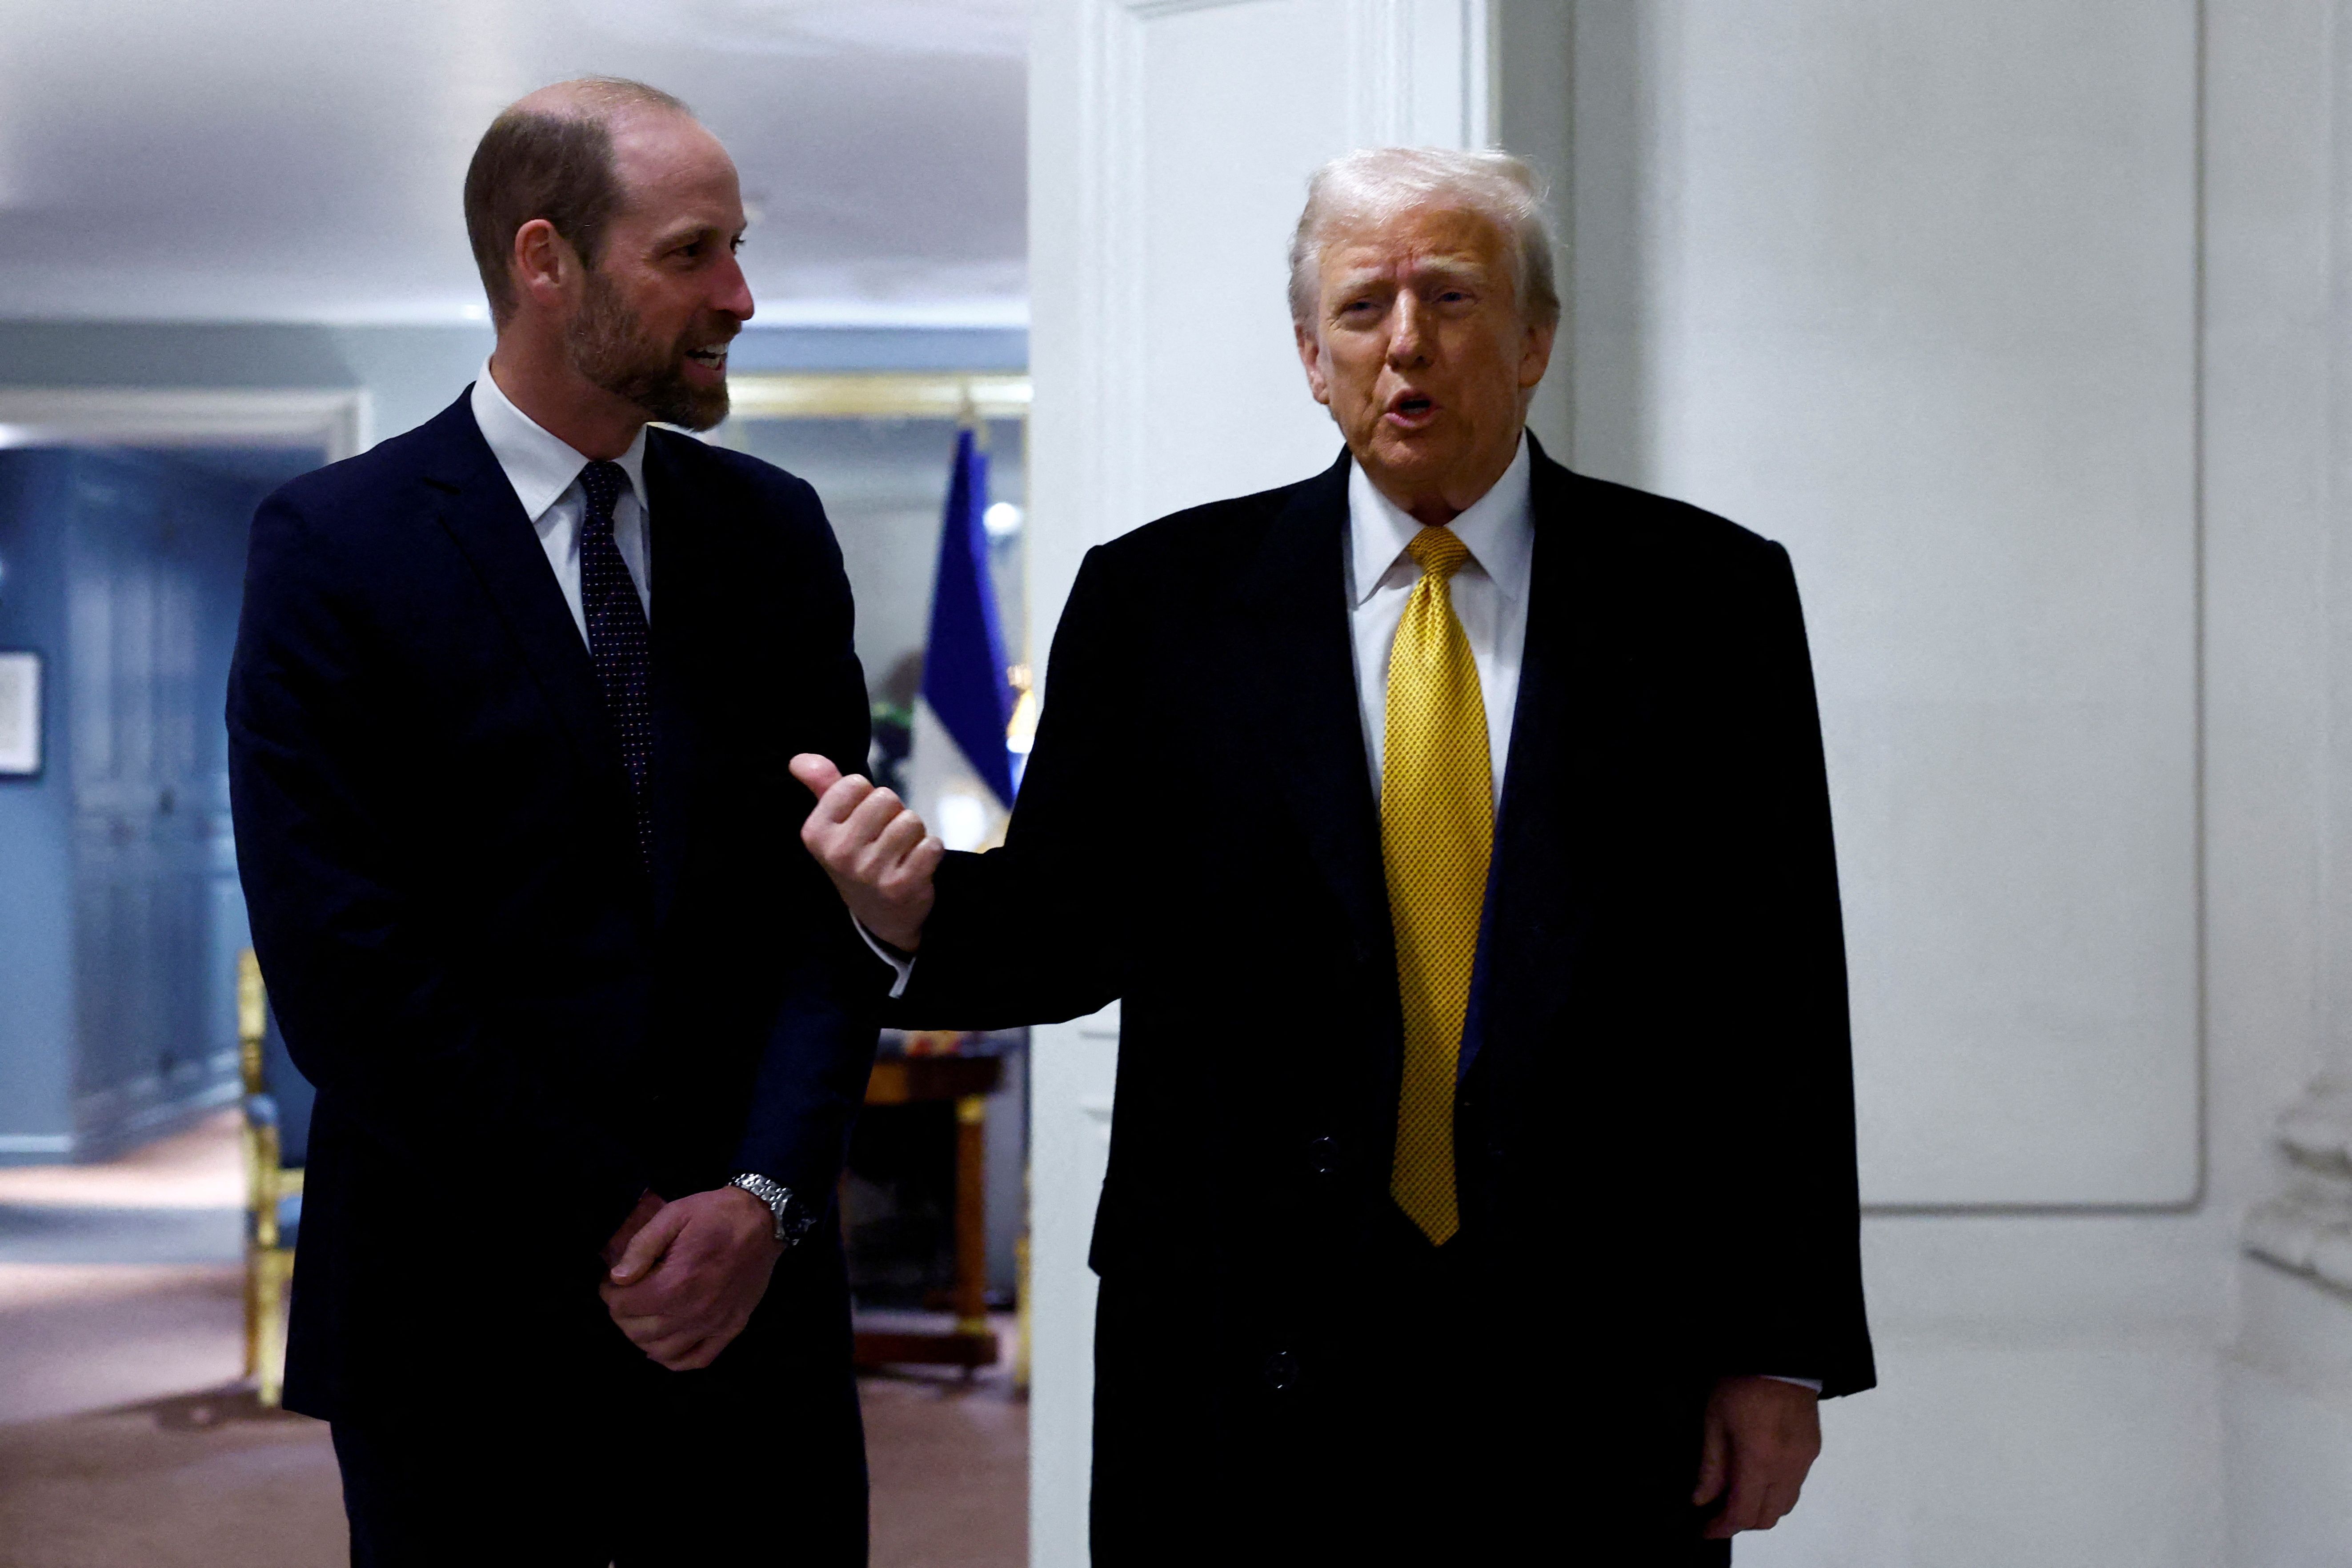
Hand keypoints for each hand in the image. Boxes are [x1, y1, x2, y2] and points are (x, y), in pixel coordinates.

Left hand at [599, 1186, 783, 1370]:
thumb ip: (642, 1246)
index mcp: (678, 1281)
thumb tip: (617, 1277)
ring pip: (661, 1351)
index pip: (624, 1306)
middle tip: (624, 1296)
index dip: (610, 1294)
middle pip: (638, 1331)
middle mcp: (695, 1310)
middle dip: (622, 1314)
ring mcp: (715, 1324)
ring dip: (642, 1337)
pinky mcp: (732, 1328)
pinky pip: (696, 1360)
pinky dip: (674, 1358)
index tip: (612, 1282)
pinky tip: (665, 1341)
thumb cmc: (716, 1214)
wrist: (763, 1220)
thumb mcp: (674, 1215)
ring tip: (642, 1316)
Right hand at [788, 753, 942, 951]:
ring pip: (910, 820)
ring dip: (913, 832)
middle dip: (893, 812)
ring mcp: (870, 872)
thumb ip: (822, 785)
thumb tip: (799, 759)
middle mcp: (839, 853)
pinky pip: (931, 845)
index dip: (867, 795)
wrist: (879, 913)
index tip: (862, 819)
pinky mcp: (901, 886)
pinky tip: (916, 864)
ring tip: (900, 851)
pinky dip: (930, 850)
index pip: (854, 783)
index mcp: (816, 833)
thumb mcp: (834, 822)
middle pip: (886, 798)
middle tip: (884, 836)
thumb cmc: (859, 854)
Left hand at [1693, 1376, 1821, 1538]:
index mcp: (1759, 1461)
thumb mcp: (1714, 1422)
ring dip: (1762, 1509)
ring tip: (1739, 1492)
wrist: (1780, 1357)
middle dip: (1742, 1521)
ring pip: (1785, 1506)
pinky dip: (1777, 1491)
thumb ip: (1711, 1467)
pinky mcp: (1814, 1451)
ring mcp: (1805, 1461)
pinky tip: (1760, 1474)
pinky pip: (1796, 1485)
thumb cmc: (1740, 1385)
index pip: (1744, 1513)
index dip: (1722, 1527)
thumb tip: (1702, 1500)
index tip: (1707, 1528)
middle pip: (1768, 1518)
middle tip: (1720, 1510)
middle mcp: (1788, 1468)